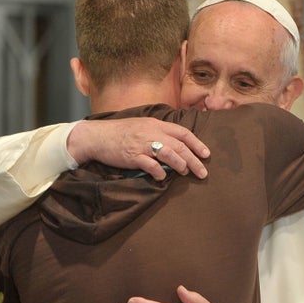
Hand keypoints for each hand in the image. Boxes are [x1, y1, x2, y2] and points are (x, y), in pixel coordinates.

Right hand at [69, 118, 209, 180]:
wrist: (97, 136)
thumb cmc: (120, 133)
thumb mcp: (142, 126)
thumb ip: (158, 133)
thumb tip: (175, 146)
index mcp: (156, 124)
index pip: (182, 132)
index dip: (197, 144)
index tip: (206, 155)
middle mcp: (151, 132)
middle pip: (179, 145)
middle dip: (194, 160)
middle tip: (203, 173)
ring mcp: (142, 144)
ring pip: (168, 153)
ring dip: (180, 164)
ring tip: (185, 173)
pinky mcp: (132, 156)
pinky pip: (150, 165)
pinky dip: (159, 172)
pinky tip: (162, 178)